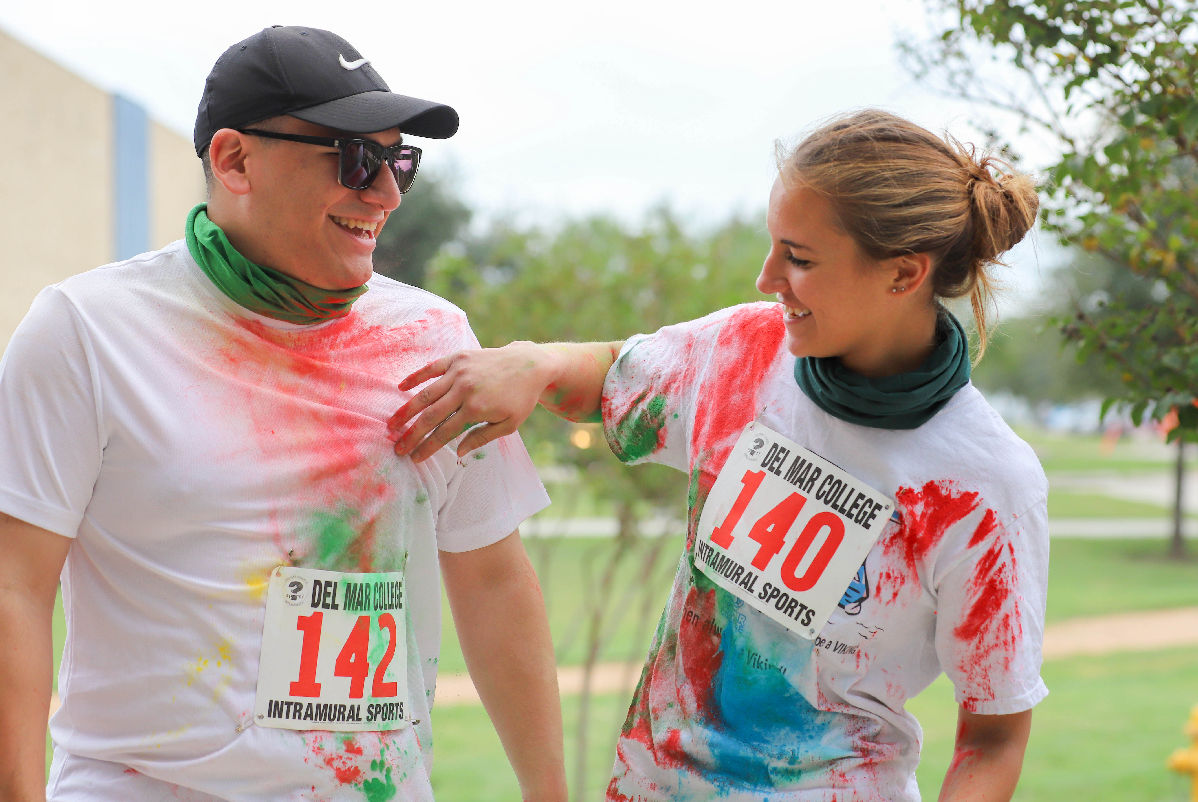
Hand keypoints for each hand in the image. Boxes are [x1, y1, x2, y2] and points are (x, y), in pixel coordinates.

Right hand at [387, 342, 554, 462]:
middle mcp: (464, 390)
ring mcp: (459, 372)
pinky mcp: (458, 358)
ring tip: (392, 424)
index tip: (414, 458)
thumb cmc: (521, 398)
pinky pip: (431, 368)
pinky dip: (415, 377)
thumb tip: (458, 453)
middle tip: (397, 447)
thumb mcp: (509, 425)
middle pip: (430, 416)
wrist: (531, 364)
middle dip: (411, 434)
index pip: (445, 433)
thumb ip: (482, 438)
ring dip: (406, 410)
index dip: (427, 447)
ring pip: (426, 394)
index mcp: (477, 409)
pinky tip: (401, 388)